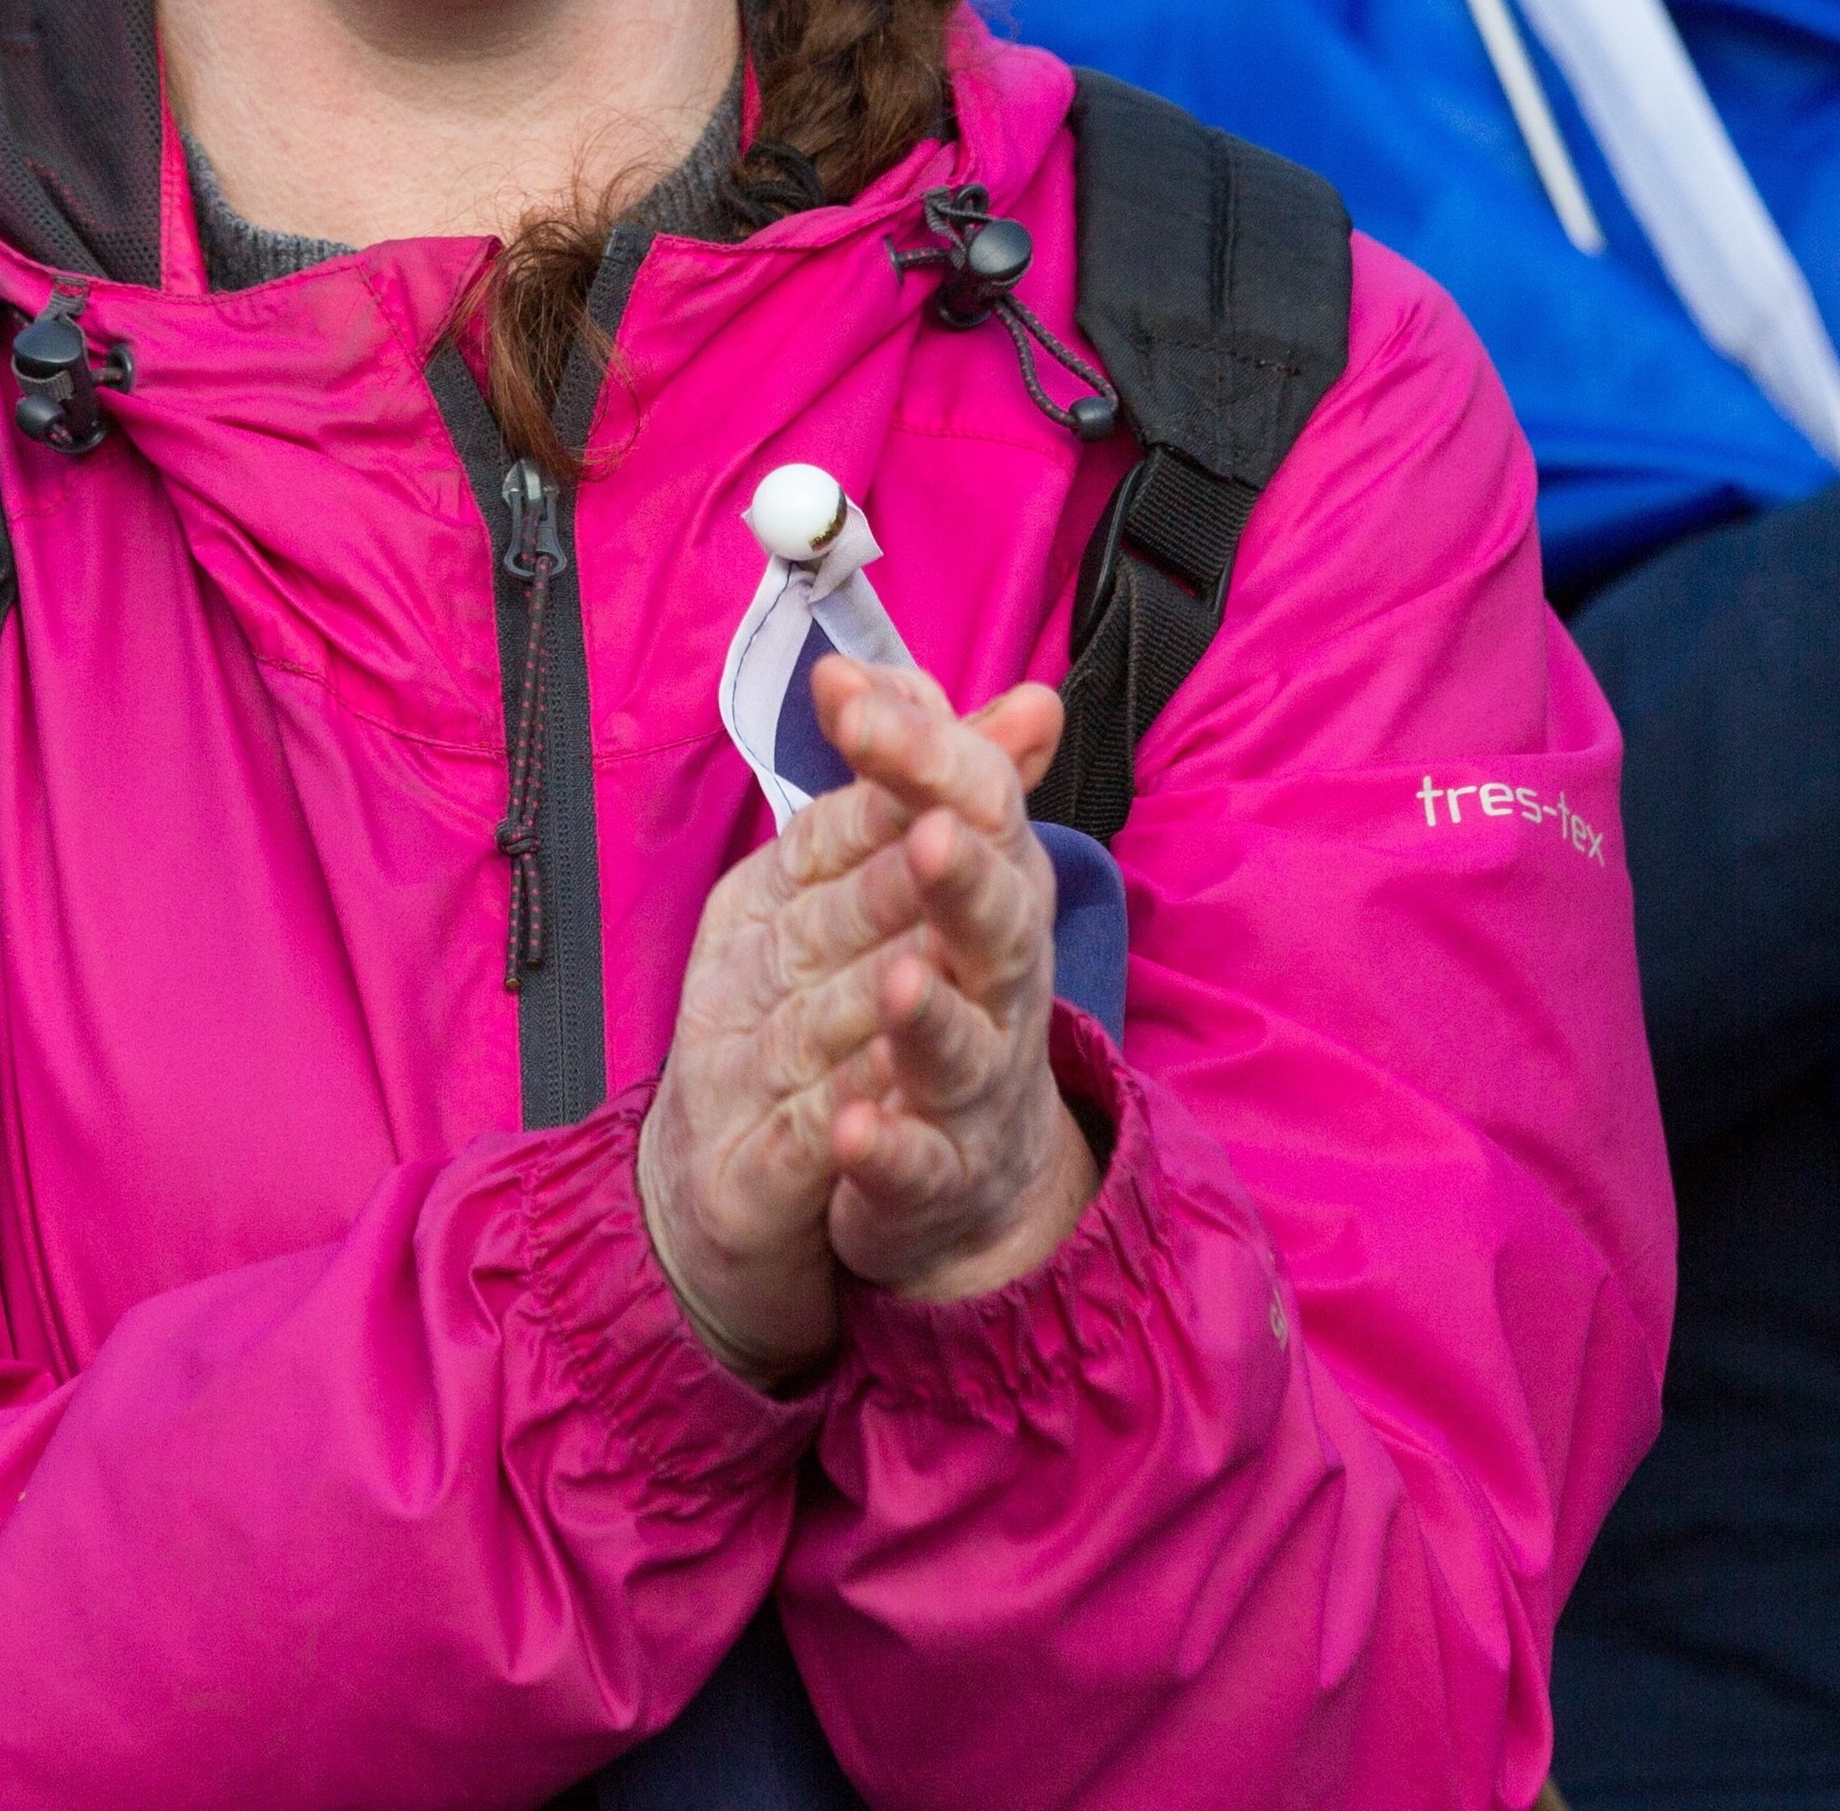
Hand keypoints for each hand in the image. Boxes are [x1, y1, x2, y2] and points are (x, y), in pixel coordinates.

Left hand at [638, 666, 1091, 1371]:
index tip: (842, 692)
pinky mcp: (930, 1176)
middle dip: (964, 879)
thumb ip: (919, 774)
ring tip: (899, 981)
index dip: (919, 751)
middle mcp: (997, 983)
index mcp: (991, 892)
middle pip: (996, 924)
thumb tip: (895, 664)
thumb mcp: (917, 874)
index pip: (977, 807)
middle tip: (930, 833)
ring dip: (932, 1015)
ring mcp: (970, 1086)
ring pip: (960, 1047)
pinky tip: (851, 1128)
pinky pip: (913, 1164)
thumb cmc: (937, 988)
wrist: (958, 1174)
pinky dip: (885, 1148)